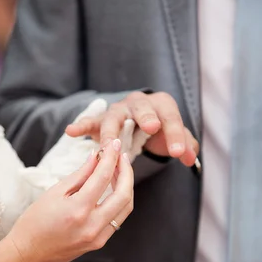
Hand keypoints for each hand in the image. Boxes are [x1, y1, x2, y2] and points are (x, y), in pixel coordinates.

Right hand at [7, 138, 133, 261]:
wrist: (28, 254)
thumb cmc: (35, 222)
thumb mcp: (54, 192)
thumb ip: (79, 175)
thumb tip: (96, 157)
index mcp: (78, 209)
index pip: (102, 177)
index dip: (111, 157)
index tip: (113, 144)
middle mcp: (92, 225)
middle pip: (123, 193)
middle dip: (126, 171)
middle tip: (121, 155)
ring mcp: (98, 237)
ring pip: (125, 207)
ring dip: (126, 186)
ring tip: (119, 170)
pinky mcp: (99, 242)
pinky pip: (117, 219)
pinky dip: (119, 201)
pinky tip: (114, 189)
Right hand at [66, 91, 198, 166]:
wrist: (140, 124)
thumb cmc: (159, 132)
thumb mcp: (175, 137)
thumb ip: (185, 146)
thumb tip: (190, 158)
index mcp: (160, 104)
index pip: (170, 116)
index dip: (176, 134)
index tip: (179, 154)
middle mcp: (138, 103)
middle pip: (142, 107)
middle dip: (147, 116)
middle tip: (152, 127)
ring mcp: (118, 111)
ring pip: (113, 117)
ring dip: (110, 131)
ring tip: (108, 145)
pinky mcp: (101, 121)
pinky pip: (90, 122)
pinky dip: (81, 125)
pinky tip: (71, 131)